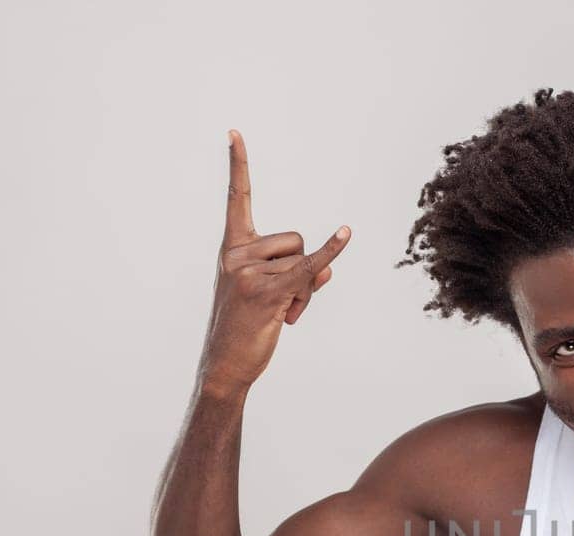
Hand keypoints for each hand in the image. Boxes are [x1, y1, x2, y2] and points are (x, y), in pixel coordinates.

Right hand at [199, 129, 350, 391]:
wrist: (227, 364)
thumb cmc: (247, 326)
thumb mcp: (269, 292)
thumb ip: (297, 272)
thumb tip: (328, 267)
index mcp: (232, 248)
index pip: (237, 198)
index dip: (238, 166)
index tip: (235, 132)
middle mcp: (237, 254)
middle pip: (294, 239)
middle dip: (300, 270)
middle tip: (282, 302)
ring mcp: (250, 272)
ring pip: (304, 260)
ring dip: (305, 290)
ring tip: (283, 314)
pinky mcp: (269, 291)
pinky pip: (310, 267)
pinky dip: (331, 251)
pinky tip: (346, 232)